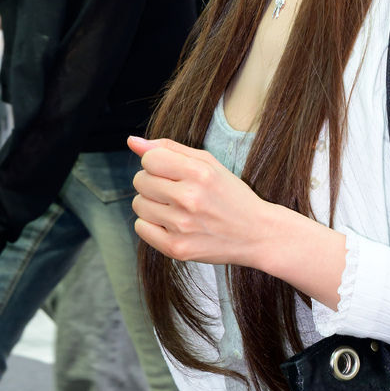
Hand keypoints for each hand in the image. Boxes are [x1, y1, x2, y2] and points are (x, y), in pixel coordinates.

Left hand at [129, 136, 275, 267]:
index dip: (157, 163)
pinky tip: (172, 224)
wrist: (257, 234)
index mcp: (199, 173)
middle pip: (140, 181)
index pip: (150, 159)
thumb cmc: (232, 196)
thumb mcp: (209, 163)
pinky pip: (141, 228)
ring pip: (138, 205)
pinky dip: (152, 225)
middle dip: (153, 183)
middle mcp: (189, 199)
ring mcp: (181, 226)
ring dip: (152, 204)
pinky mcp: (176, 248)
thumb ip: (170, 148)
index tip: (172, 172)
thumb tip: (132, 142)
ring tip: (175, 208)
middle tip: (175, 191)